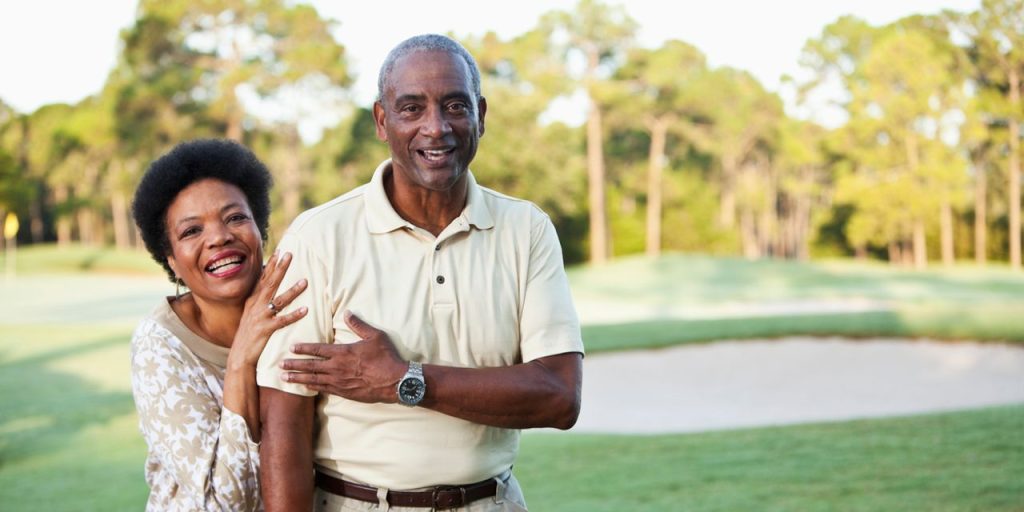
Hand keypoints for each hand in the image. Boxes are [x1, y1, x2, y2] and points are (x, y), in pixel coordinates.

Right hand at [229, 251, 307, 367]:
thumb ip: (259, 301)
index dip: (271, 265)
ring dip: (292, 290)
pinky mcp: (265, 329)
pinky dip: (294, 315)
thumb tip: (267, 288)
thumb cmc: (248, 334)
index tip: (280, 251)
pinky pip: (283, 320)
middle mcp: (256, 306)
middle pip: (270, 283)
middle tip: (290, 255)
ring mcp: (261, 317)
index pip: (263, 279)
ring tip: (305, 281)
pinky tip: (305, 309)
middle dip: (280, 268)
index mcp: (253, 301)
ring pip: (279, 300)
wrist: (239, 355)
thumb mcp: (251, 314)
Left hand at [281, 311, 406, 402]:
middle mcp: (337, 368)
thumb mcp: (375, 336)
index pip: (317, 350)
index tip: (291, 348)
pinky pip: (324, 390)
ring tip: (285, 378)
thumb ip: (359, 325)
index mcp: (343, 353)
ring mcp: (339, 382)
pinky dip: (312, 388)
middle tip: (280, 365)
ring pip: (313, 380)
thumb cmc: (386, 357)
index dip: (303, 348)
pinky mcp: (344, 392)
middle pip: (310, 366)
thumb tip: (347, 313)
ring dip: (298, 379)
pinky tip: (305, 387)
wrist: (395, 381)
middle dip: (293, 365)